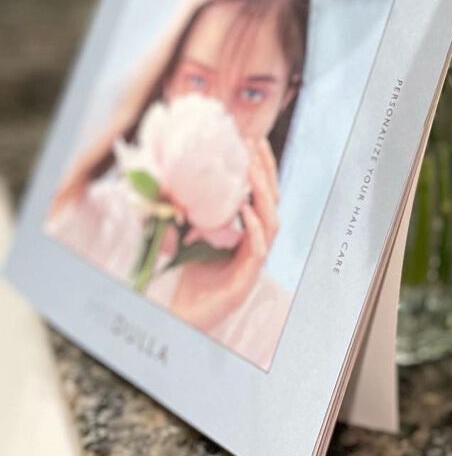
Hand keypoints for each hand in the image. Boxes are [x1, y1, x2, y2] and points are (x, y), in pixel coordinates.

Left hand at [169, 138, 279, 333]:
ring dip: (263, 194)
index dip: (260, 168)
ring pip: (271, 222)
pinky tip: (245, 210)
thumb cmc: (186, 278)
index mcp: (247, 234)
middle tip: (255, 143)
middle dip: (265, 171)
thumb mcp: (188, 234)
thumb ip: (191, 211)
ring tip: (251, 171)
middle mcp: (256, 245)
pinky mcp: (247, 281)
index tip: (252, 139)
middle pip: (272, 202)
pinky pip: (259, 249)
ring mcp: (254, 264)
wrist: (180, 317)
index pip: (261, 195)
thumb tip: (176, 175)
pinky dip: (253, 227)